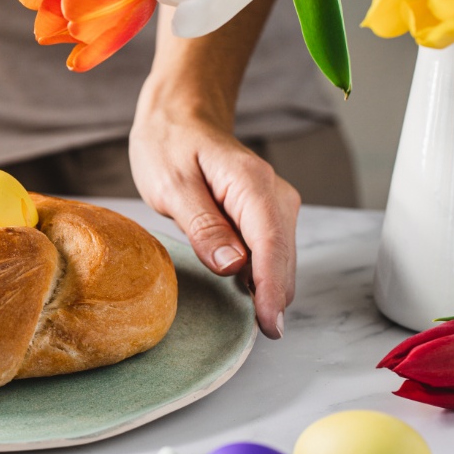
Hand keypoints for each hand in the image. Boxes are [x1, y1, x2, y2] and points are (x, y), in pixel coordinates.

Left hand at [129, 94, 299, 339]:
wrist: (180, 117)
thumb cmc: (170, 145)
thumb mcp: (172, 185)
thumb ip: (202, 224)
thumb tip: (233, 265)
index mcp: (252, 185)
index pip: (271, 246)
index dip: (271, 289)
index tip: (269, 324)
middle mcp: (275, 196)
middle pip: (283, 258)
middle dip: (275, 297)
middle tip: (262, 335)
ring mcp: (275, 206)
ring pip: (281, 259)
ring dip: (270, 289)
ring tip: (256, 324)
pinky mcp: (265, 216)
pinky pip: (271, 253)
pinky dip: (263, 276)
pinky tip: (249, 297)